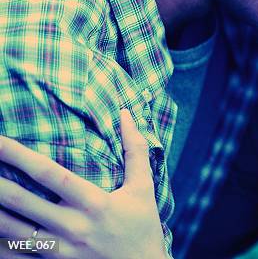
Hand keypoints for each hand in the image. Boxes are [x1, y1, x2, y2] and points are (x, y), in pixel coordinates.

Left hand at [0, 110, 166, 258]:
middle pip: (20, 200)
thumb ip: (135, 150)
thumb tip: (125, 114)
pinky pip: (14, 256)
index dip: (19, 155)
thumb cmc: (143, 226)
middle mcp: (73, 226)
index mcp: (94, 202)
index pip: (49, 173)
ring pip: (10, 230)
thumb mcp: (143, 187)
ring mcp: (60, 251)